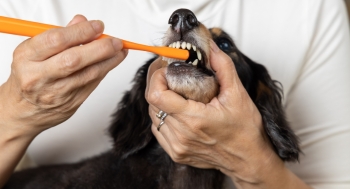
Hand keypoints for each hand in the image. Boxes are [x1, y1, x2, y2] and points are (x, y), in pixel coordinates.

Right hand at [0, 15, 127, 136]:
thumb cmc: (30, 75)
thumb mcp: (34, 51)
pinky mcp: (70, 104)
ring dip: (108, 61)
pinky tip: (111, 62)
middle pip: (73, 60)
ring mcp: (55, 93)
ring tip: (119, 51)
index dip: (81, 32)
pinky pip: (92, 85)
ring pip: (87, 74)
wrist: (23, 110)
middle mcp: (39, 76)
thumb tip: (82, 22)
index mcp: (27, 58)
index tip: (98, 26)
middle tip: (115, 41)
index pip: (56, 40)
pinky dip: (104, 71)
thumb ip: (59, 36)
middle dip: (100, 48)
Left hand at [145, 41, 309, 187]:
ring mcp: (176, 146)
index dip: (156, 77)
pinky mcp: (175, 153)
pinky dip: (162, 116)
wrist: (248, 159)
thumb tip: (209, 45)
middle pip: (152, 102)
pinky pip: (158, 129)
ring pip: (153, 115)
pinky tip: (176, 110)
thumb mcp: (238, 94)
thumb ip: (222, 66)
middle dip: (157, 83)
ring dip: (160, 99)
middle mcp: (181, 135)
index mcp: (194, 119)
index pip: (156, 94)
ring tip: (175, 91)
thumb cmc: (245, 130)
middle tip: (170, 73)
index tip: (167, 68)